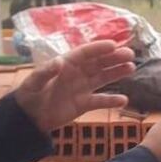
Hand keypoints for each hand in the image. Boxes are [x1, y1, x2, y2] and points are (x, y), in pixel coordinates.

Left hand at [13, 41, 135, 133]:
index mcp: (66, 64)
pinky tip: (124, 100)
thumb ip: (46, 71)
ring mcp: (82, 88)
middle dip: (114, 58)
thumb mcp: (34, 82)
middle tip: (130, 54)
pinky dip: (111, 100)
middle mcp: (77, 73)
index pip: (86, 53)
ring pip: (103, 77)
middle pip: (98, 63)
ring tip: (131, 68)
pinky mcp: (84, 104)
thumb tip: (59, 62)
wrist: (29, 117)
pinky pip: (100, 100)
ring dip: (117, 73)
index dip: (99, 48)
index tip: (114, 45)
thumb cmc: (29, 95)